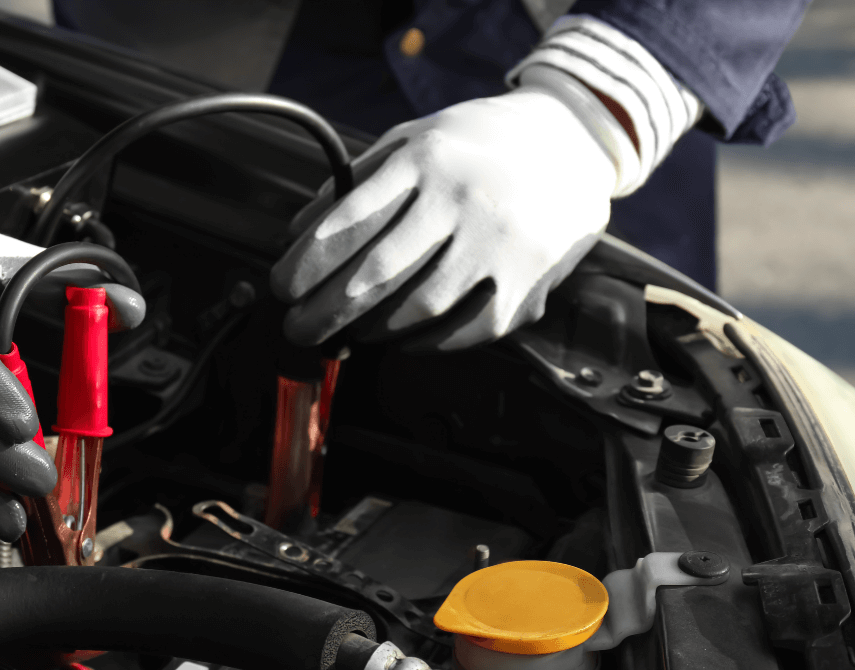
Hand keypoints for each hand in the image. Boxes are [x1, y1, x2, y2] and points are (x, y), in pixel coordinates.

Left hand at [271, 69, 620, 350]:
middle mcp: (461, 199)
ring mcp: (497, 243)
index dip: (307, 264)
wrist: (571, 146)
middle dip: (325, 310)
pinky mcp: (525, 283)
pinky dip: (423, 343)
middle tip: (298, 328)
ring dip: (371, 330)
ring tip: (348, 332)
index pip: (349, 221)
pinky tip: (401, 338)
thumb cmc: (476, 148)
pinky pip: (463, 331)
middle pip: (376, 273)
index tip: (283, 288)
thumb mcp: (413, 141)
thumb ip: (356, 183)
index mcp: (424, 159)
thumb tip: (299, 235)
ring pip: (417, 308)